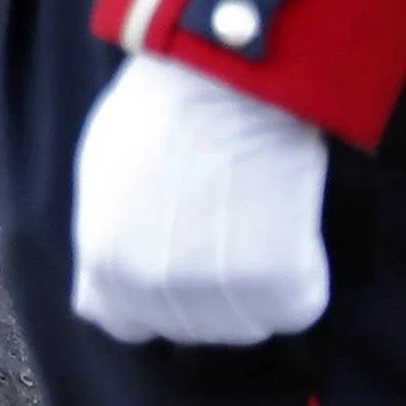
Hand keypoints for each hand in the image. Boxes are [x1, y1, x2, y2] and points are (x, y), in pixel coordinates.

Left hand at [68, 52, 331, 345]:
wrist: (225, 78)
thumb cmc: (162, 110)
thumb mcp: (101, 174)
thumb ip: (107, 238)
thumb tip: (111, 283)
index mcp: (104, 265)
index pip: (126, 323)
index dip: (155, 299)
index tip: (180, 266)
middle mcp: (152, 290)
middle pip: (192, 327)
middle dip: (210, 291)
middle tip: (231, 231)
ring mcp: (214, 291)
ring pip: (248, 324)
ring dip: (259, 288)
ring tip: (260, 220)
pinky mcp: (276, 283)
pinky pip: (298, 305)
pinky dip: (304, 275)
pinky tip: (291, 227)